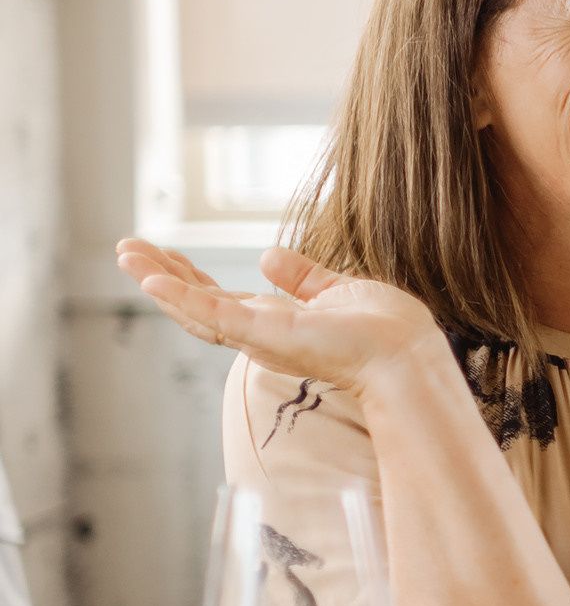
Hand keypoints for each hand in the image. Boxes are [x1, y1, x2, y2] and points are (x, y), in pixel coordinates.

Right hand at [117, 241, 446, 393]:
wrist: (407, 355)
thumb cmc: (385, 332)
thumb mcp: (337, 291)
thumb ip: (302, 278)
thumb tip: (266, 256)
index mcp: (277, 322)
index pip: (220, 298)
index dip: (189, 278)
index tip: (162, 254)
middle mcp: (262, 334)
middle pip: (197, 305)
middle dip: (161, 277)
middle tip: (126, 250)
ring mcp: (260, 337)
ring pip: (195, 310)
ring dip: (158, 283)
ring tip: (125, 256)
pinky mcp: (265, 335)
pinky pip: (215, 316)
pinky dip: (181, 300)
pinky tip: (151, 281)